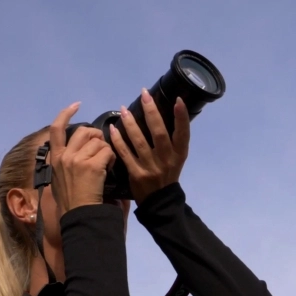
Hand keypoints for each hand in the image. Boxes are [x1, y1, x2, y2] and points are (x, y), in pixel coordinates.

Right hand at [49, 102, 116, 214]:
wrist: (78, 215)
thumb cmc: (69, 203)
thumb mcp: (58, 180)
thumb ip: (63, 163)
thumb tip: (72, 150)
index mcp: (55, 158)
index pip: (56, 128)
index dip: (66, 113)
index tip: (76, 106)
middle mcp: (65, 156)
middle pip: (83, 131)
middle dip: (95, 136)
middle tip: (100, 148)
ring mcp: (78, 160)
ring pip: (98, 141)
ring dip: (105, 150)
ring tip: (104, 164)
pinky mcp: (92, 166)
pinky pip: (107, 151)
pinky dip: (111, 159)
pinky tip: (107, 169)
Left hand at [110, 90, 189, 205]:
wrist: (159, 201)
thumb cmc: (168, 174)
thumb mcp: (177, 158)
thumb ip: (173, 139)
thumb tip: (166, 112)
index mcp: (179, 154)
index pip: (183, 133)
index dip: (181, 117)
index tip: (178, 100)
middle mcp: (166, 160)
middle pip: (159, 133)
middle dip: (152, 112)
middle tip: (144, 95)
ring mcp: (151, 167)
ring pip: (139, 141)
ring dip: (131, 123)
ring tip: (124, 109)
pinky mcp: (137, 174)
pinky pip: (126, 154)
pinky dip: (118, 141)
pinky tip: (112, 129)